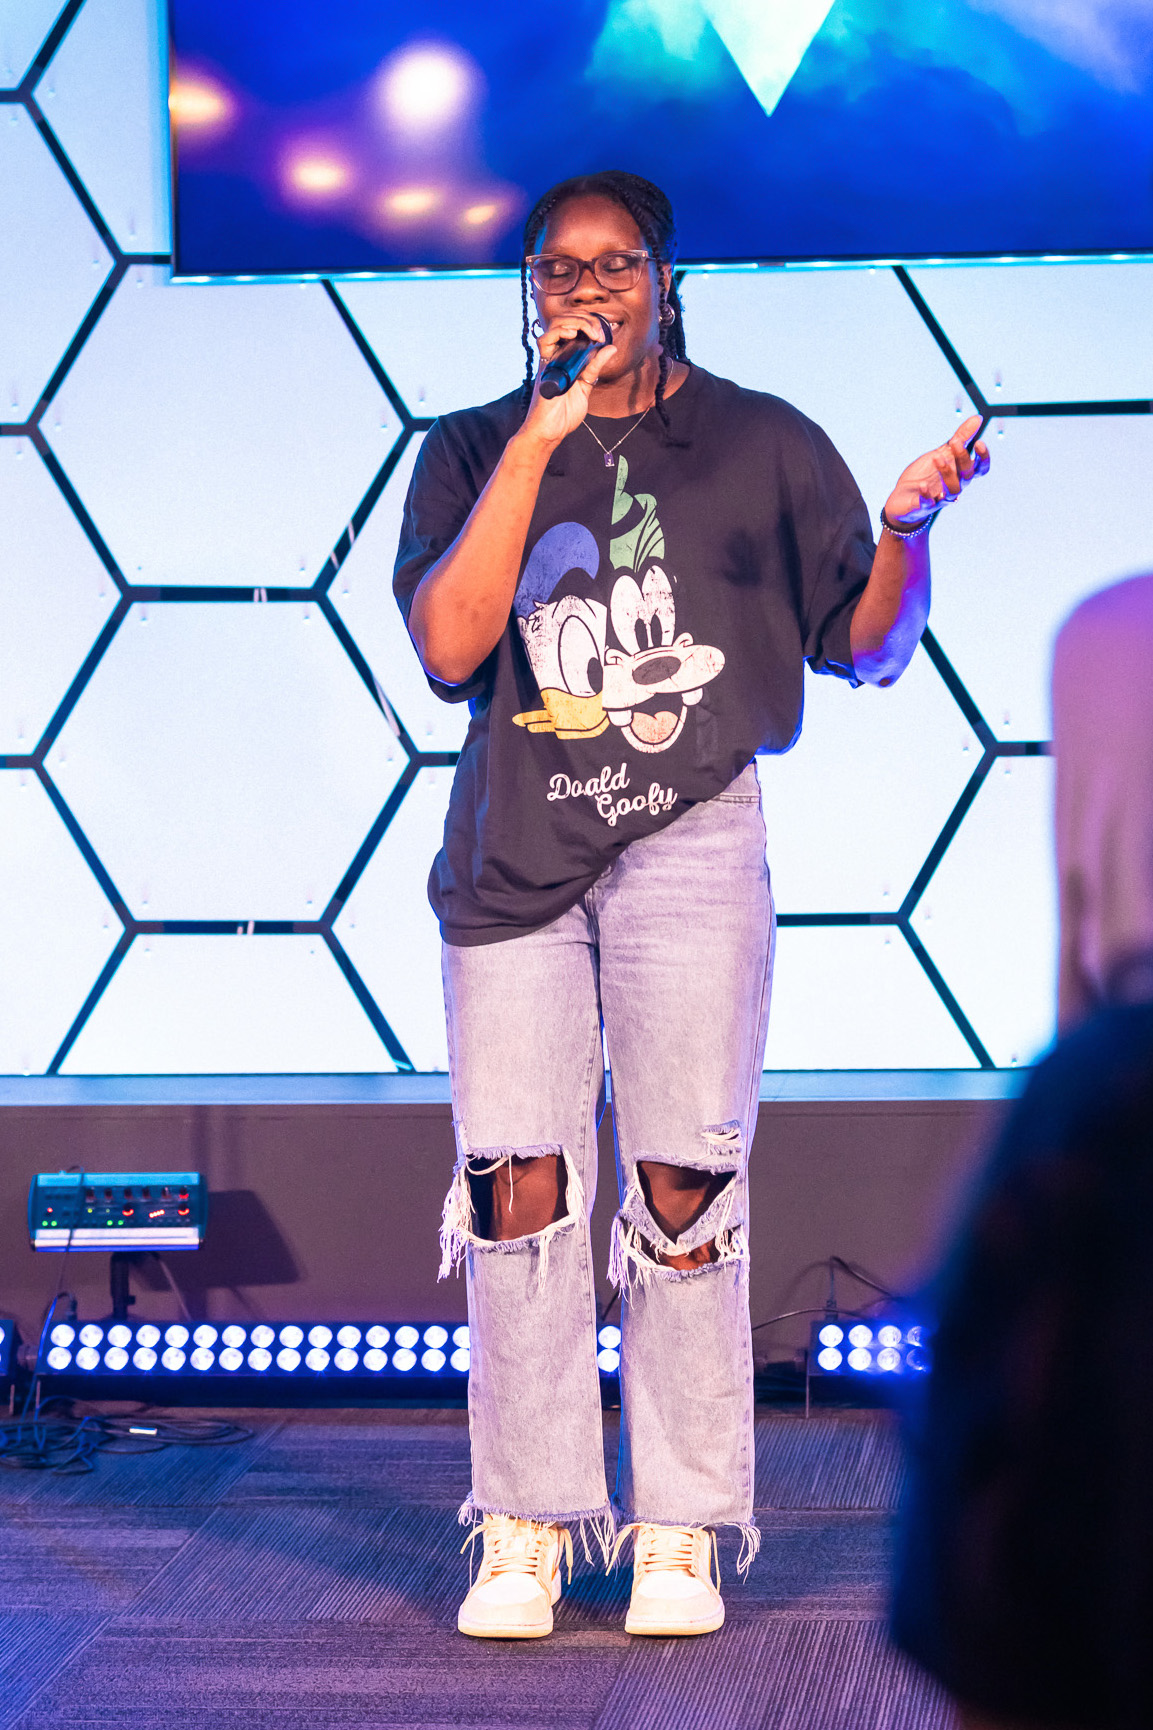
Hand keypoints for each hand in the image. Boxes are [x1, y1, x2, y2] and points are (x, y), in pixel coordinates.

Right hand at [521, 313, 617, 448]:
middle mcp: (557, 354)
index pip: (575, 328)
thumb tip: (611, 347)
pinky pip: (545, 340)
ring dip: (576, 322)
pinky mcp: (544, 366)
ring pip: (556, 325)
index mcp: (567, 357)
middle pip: (566, 321)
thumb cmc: (564, 414)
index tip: (603, 335)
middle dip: (586, 320)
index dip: (589, 324)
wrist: (551, 432)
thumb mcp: (586, 386)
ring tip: (591, 333)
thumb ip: (595, 367)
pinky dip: (559, 331)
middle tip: (600, 333)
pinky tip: (573, 333)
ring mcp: (549, 359)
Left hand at [884, 413, 990, 526]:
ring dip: (947, 473)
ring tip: (936, 457)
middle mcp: (955, 487)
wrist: (903, 497)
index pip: (980, 469)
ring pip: (953, 490)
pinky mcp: (923, 507)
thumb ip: (961, 438)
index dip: (983, 458)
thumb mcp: (942, 453)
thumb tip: (978, 418)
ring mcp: (940, 498)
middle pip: (967, 475)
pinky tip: (922, 486)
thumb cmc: (926, 474)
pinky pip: (928, 504)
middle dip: (962, 458)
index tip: (979, 442)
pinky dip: (926, 496)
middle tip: (954, 441)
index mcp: (960, 474)